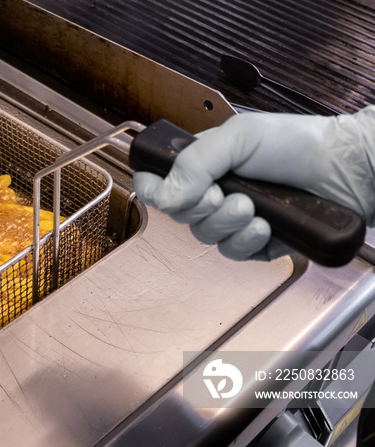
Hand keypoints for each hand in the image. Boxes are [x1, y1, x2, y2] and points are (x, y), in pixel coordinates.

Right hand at [133, 107, 374, 260]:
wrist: (344, 170)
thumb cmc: (297, 143)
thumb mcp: (239, 137)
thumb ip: (194, 163)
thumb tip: (161, 194)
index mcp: (202, 164)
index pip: (158, 183)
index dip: (157, 191)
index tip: (171, 192)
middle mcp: (214, 192)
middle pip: (180, 215)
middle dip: (203, 207)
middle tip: (225, 192)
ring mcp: (233, 219)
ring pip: (205, 237)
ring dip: (228, 223)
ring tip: (253, 206)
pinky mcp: (254, 243)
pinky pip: (233, 253)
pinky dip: (247, 241)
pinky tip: (266, 226)